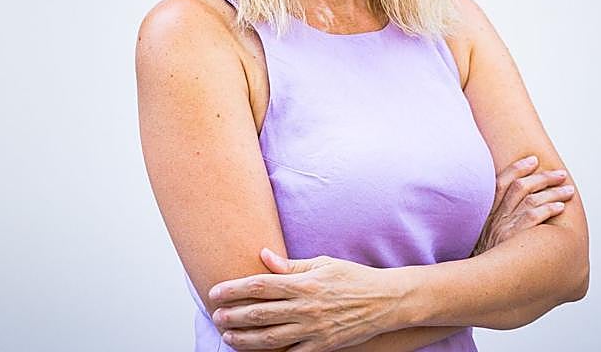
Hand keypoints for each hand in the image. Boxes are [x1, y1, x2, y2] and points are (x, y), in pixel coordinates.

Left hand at [208, 247, 402, 351]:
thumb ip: (291, 264)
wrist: (385, 302)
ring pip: (271, 338)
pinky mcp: (322, 347)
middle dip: (234, 315)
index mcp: (304, 283)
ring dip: (245, 338)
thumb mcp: (323, 263)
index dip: (235, 289)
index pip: (261, 285)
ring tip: (228, 336)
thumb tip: (263, 256)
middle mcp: (306, 307)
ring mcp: (313, 330)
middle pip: (261, 313)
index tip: (216, 291)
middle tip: (215, 315)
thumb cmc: (353, 278)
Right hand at [470, 155, 573, 256]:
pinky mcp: (511, 241)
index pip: (501, 181)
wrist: (469, 282)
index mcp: (486, 212)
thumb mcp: (479, 236)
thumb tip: (511, 213)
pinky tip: (560, 208)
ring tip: (568, 190)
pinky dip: (547, 210)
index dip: (518, 168)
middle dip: (543, 178)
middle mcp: (494, 217)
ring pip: (530, 200)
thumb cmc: (478, 261)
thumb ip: (493, 222)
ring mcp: (502, 228)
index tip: (533, 160)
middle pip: (520, 187)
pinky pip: (531, 219)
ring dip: (552, 193)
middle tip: (561, 175)